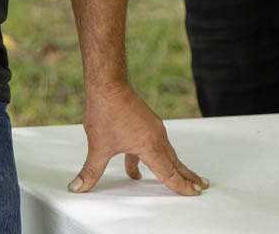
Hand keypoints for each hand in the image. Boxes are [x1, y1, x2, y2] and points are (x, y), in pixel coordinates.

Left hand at [71, 82, 207, 195]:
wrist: (108, 86)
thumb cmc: (106, 113)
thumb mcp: (98, 147)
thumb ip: (90, 171)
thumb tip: (77, 187)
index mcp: (149, 146)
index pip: (169, 173)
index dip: (181, 186)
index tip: (195, 193)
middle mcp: (156, 138)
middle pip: (175, 163)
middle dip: (187, 176)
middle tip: (202, 186)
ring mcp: (153, 129)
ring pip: (166, 154)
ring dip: (173, 167)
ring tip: (180, 178)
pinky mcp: (146, 123)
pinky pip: (154, 146)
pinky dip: (153, 159)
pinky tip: (135, 169)